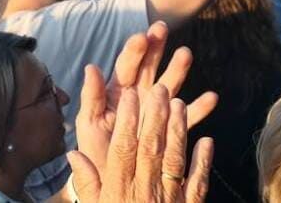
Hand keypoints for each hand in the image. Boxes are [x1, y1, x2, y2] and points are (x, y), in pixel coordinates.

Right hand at [68, 84, 212, 202]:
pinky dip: (203, 161)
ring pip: (174, 158)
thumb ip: (87, 183)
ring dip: (179, 130)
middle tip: (160, 89)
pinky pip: (197, 182)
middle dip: (156, 115)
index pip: (124, 148)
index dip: (129, 120)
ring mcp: (170, 198)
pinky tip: (207, 141)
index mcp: (120, 188)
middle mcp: (145, 189)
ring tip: (180, 103)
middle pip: (151, 146)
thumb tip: (73, 155)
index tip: (131, 96)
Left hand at [76, 22, 217, 171]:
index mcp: (117, 92)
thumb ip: (92, 96)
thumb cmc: (95, 150)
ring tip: (186, 53)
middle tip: (162, 27)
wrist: (111, 178)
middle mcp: (138, 96)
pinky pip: (187, 116)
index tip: (141, 36)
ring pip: (169, 85)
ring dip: (178, 70)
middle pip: (148, 67)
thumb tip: (91, 66)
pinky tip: (212, 97)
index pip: (126, 66)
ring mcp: (155, 110)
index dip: (133, 50)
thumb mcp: (89, 123)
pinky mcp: (170, 128)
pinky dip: (199, 107)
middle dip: (156, 47)